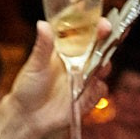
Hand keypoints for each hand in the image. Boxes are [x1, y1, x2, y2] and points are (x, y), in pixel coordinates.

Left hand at [0, 19, 112, 138]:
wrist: (27, 115)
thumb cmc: (28, 86)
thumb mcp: (35, 65)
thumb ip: (43, 46)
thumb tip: (42, 24)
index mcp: (69, 49)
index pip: (87, 33)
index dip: (97, 26)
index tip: (103, 23)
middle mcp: (80, 61)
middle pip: (101, 48)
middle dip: (110, 40)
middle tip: (111, 35)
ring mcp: (86, 79)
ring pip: (104, 67)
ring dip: (105, 65)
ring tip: (101, 65)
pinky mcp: (88, 97)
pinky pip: (100, 90)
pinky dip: (98, 89)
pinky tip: (91, 89)